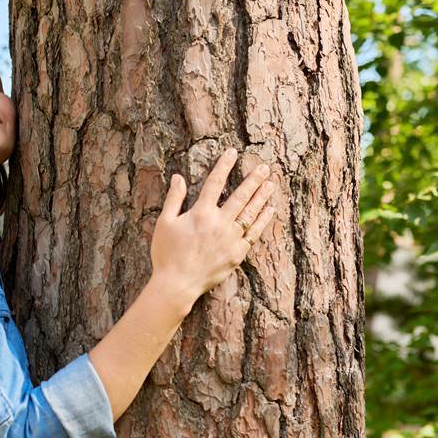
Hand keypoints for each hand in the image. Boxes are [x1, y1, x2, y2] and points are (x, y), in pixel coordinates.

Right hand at [150, 147, 277, 303]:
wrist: (178, 284)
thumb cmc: (167, 254)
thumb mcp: (165, 223)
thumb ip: (174, 198)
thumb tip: (178, 177)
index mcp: (201, 213)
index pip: (215, 183)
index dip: (224, 166)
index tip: (233, 152)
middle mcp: (219, 223)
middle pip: (240, 196)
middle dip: (253, 179)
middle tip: (264, 167)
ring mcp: (231, 239)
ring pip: (251, 213)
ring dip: (262, 197)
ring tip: (271, 184)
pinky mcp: (237, 254)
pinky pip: (254, 234)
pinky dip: (263, 221)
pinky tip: (270, 210)